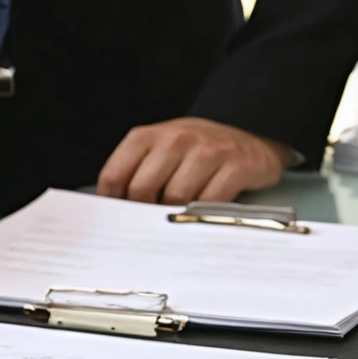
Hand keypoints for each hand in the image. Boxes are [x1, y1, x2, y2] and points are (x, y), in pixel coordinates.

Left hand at [96, 117, 292, 205]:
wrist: (247, 135)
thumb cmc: (192, 152)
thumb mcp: (157, 152)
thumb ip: (133, 174)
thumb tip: (111, 213)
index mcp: (146, 137)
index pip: (113, 177)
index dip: (112, 205)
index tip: (118, 219)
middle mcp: (175, 139)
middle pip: (141, 190)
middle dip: (143, 213)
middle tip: (150, 223)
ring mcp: (207, 150)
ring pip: (175, 199)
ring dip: (174, 215)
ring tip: (177, 217)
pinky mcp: (236, 165)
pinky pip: (208, 202)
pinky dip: (202, 214)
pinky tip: (200, 214)